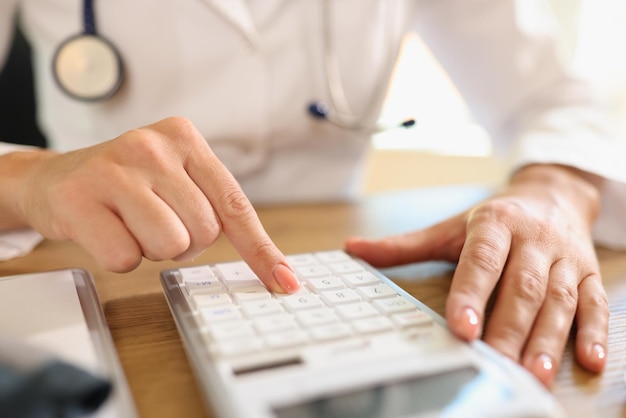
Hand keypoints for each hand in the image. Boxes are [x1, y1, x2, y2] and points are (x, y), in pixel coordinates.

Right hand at [2, 117, 299, 292]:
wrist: (57, 179)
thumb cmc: (128, 185)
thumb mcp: (177, 177)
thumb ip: (216, 205)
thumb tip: (272, 265)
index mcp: (186, 139)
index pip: (235, 206)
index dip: (262, 250)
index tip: (285, 282)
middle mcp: (152, 146)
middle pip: (204, 233)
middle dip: (184, 241)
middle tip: (155, 221)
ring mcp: (115, 169)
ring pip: (169, 246)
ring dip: (152, 249)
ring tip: (131, 223)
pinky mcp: (81, 198)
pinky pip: (126, 259)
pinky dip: (119, 257)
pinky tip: (106, 228)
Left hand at [345, 164, 607, 386]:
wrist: (553, 194)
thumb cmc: (495, 218)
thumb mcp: (450, 227)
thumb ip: (405, 245)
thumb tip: (352, 248)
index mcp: (496, 224)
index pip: (481, 260)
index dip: (471, 293)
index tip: (460, 326)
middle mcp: (533, 240)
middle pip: (521, 287)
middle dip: (508, 327)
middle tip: (495, 363)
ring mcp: (564, 259)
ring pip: (558, 300)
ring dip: (548, 337)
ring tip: (534, 372)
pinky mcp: (589, 274)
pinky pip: (595, 303)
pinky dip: (595, 332)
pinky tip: (588, 360)